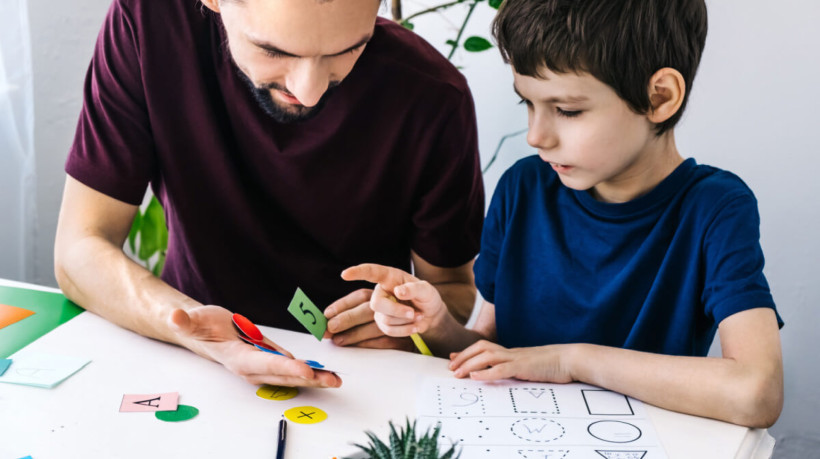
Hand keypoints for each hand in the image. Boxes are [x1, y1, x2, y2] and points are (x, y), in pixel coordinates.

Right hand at [168, 305, 341, 387]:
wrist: (202, 331)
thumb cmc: (198, 325)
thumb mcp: (192, 320)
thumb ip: (185, 321)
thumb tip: (175, 317)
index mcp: (237, 358)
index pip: (264, 364)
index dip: (285, 368)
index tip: (305, 370)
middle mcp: (252, 367)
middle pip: (283, 375)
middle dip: (308, 379)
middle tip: (332, 381)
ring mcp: (262, 366)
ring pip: (291, 375)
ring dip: (314, 378)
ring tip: (336, 381)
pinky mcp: (269, 359)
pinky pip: (291, 367)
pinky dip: (309, 371)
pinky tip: (327, 373)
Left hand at [324, 288, 414, 350]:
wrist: (425, 317)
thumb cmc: (393, 315)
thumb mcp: (374, 311)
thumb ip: (354, 314)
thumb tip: (328, 323)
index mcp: (380, 293)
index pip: (359, 296)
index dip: (342, 304)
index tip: (325, 314)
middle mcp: (390, 301)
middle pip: (365, 308)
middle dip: (346, 318)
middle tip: (329, 328)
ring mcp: (400, 316)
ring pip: (375, 324)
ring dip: (354, 334)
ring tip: (338, 340)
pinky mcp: (406, 332)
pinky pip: (386, 339)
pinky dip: (370, 344)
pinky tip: (357, 348)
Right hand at [341, 264, 447, 337]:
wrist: (430, 315)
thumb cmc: (426, 297)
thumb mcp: (427, 290)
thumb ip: (415, 289)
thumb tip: (399, 291)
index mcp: (390, 278)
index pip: (372, 272)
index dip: (358, 272)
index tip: (345, 274)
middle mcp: (382, 292)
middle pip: (377, 304)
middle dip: (395, 311)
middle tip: (412, 313)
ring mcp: (381, 309)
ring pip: (385, 319)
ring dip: (405, 321)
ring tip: (419, 316)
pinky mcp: (383, 323)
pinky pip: (389, 330)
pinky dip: (405, 330)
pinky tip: (415, 326)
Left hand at [448, 340, 573, 383]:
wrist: (571, 359)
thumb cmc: (554, 365)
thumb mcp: (531, 366)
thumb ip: (517, 368)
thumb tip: (505, 373)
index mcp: (512, 353)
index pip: (484, 347)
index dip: (466, 352)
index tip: (452, 358)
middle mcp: (511, 352)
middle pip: (481, 348)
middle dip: (463, 357)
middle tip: (450, 367)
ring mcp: (517, 358)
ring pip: (487, 355)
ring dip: (469, 363)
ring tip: (457, 373)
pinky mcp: (523, 367)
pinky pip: (501, 368)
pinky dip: (486, 372)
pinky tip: (475, 377)